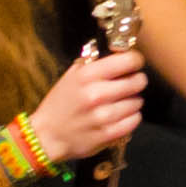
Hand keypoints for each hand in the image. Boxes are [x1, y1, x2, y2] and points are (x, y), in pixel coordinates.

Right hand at [30, 45, 146, 167]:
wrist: (46, 136)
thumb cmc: (61, 103)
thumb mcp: (72, 76)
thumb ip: (95, 63)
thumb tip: (120, 51)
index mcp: (87, 75)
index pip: (129, 60)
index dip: (135, 61)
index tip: (133, 64)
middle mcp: (96, 94)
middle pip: (139, 81)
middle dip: (136, 81)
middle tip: (128, 84)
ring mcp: (102, 116)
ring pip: (138, 102)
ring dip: (133, 101)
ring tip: (120, 102)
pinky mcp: (107, 134)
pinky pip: (134, 120)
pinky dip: (131, 117)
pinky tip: (121, 116)